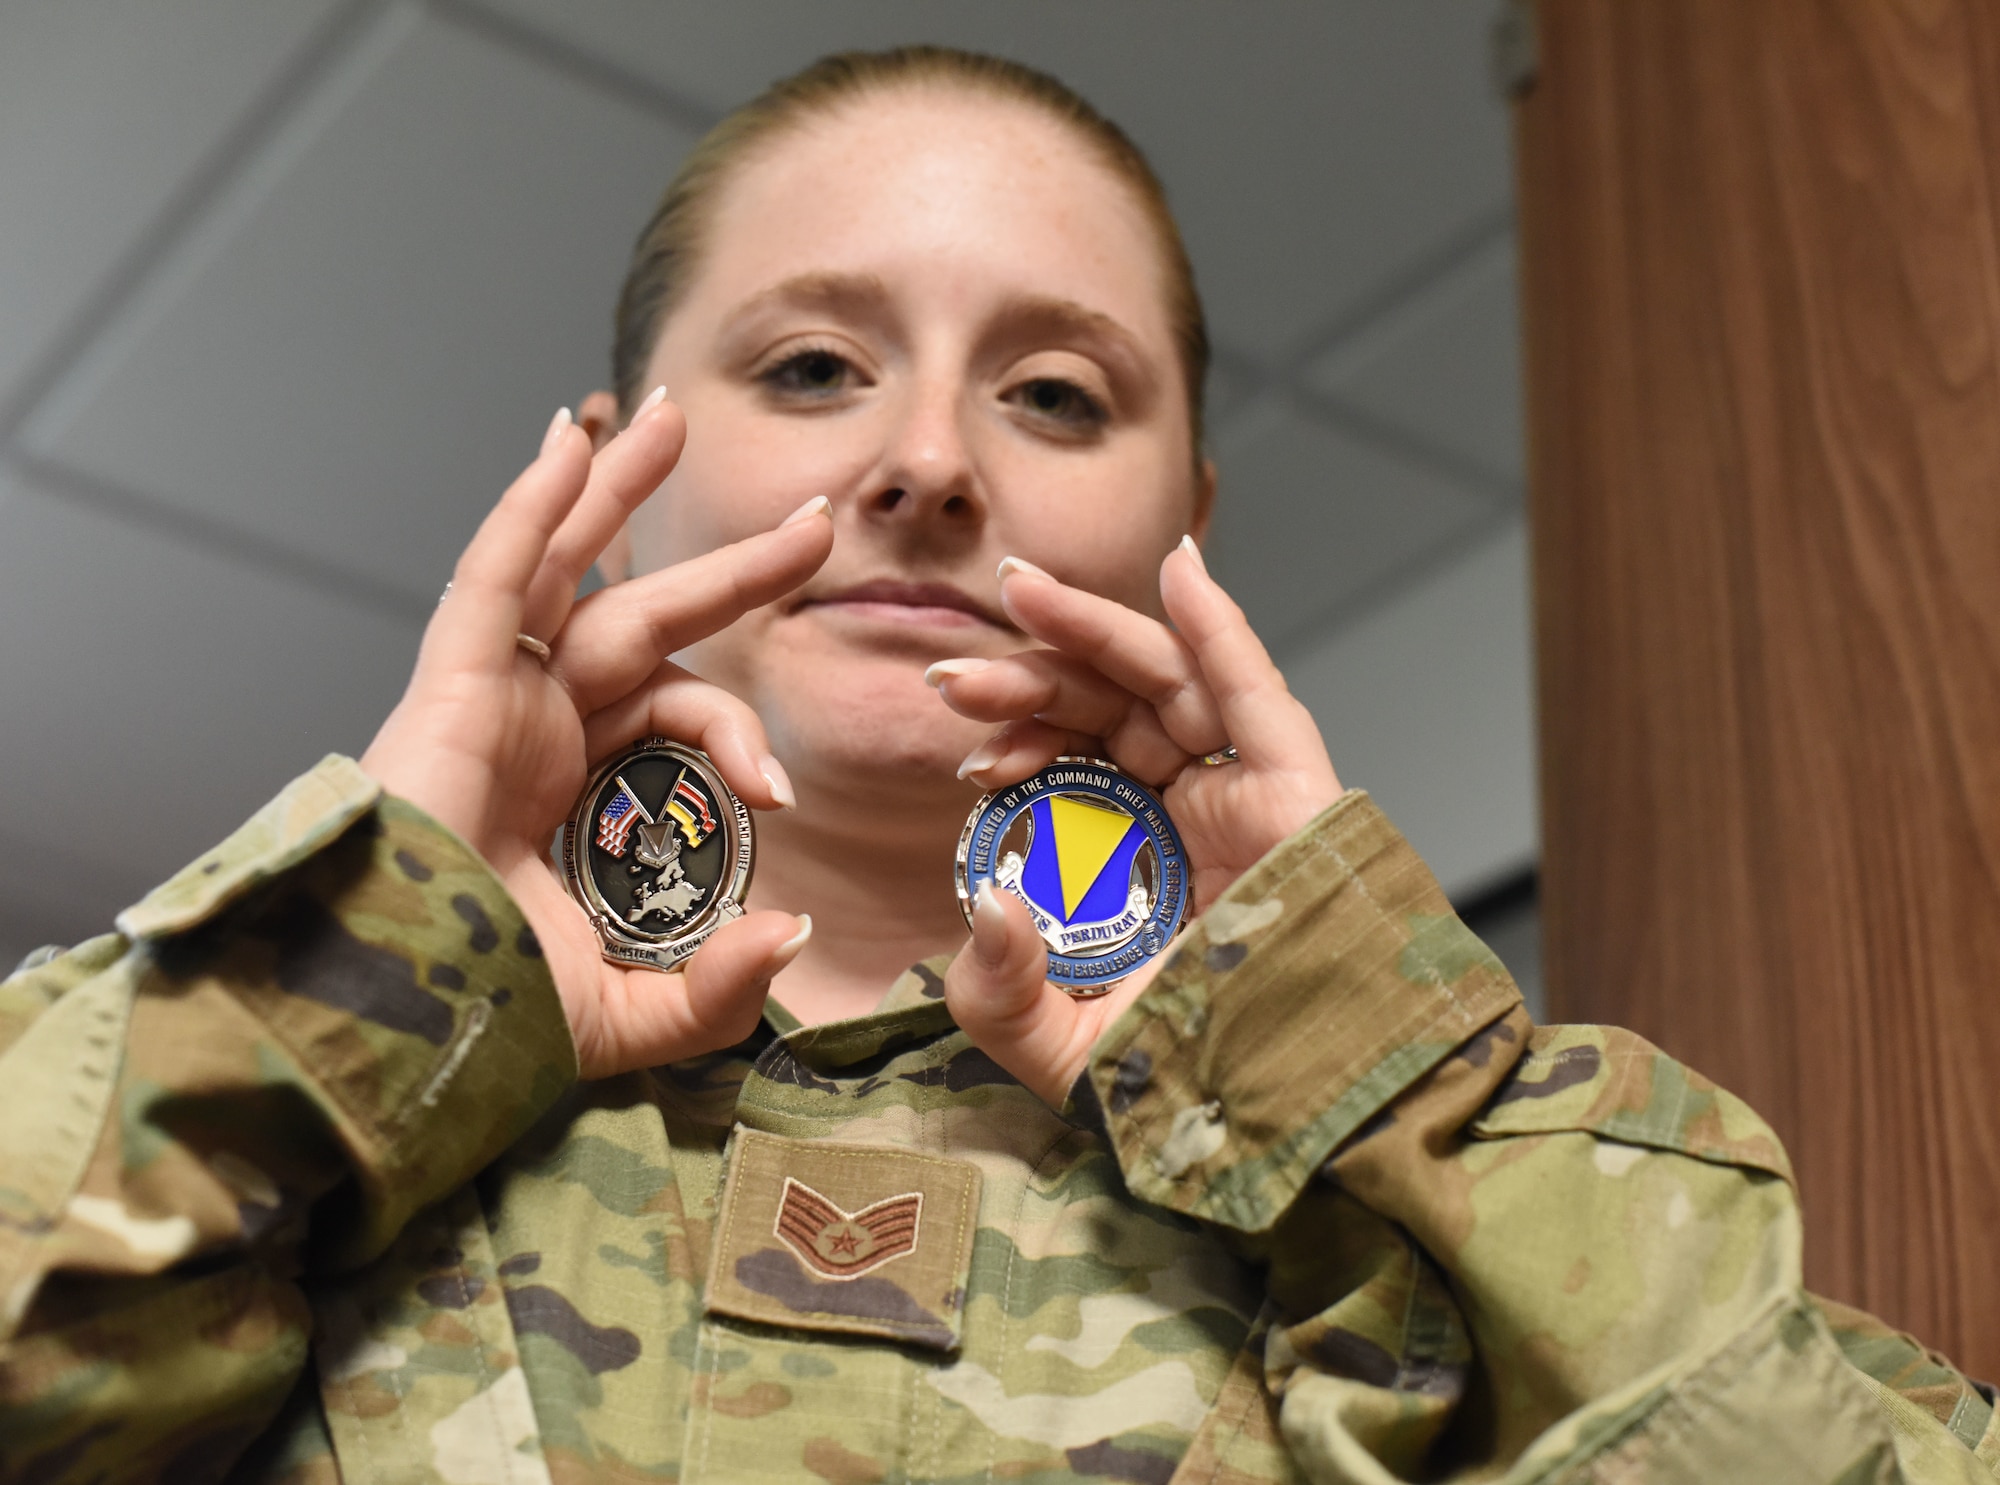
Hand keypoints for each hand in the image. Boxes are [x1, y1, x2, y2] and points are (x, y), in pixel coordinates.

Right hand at [360, 396, 834, 1076]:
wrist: (391, 1024)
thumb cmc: (486, 1016)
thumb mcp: (634, 1012)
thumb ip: (720, 987)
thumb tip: (798, 932)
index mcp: (584, 784)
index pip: (682, 716)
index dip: (740, 733)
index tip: (778, 792)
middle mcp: (544, 726)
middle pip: (648, 618)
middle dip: (731, 568)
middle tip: (814, 523)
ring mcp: (495, 697)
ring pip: (570, 571)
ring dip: (616, 492)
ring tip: (670, 420)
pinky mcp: (451, 683)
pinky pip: (499, 578)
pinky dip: (533, 508)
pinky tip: (570, 442)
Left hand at [926, 539, 1341, 1103]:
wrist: (1273, 1126)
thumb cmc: (1169, 1082)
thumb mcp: (1045, 1041)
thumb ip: (993, 984)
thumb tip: (986, 899)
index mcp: (1124, 852)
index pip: (1066, 758)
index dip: (1015, 730)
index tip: (959, 733)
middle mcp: (1180, 813)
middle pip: (1104, 707)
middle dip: (1029, 674)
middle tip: (956, 672)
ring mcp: (1237, 799)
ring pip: (1164, 684)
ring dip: (1090, 632)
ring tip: (1021, 594)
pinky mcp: (1295, 798)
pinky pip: (1256, 697)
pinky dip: (1220, 628)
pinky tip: (1179, 571)